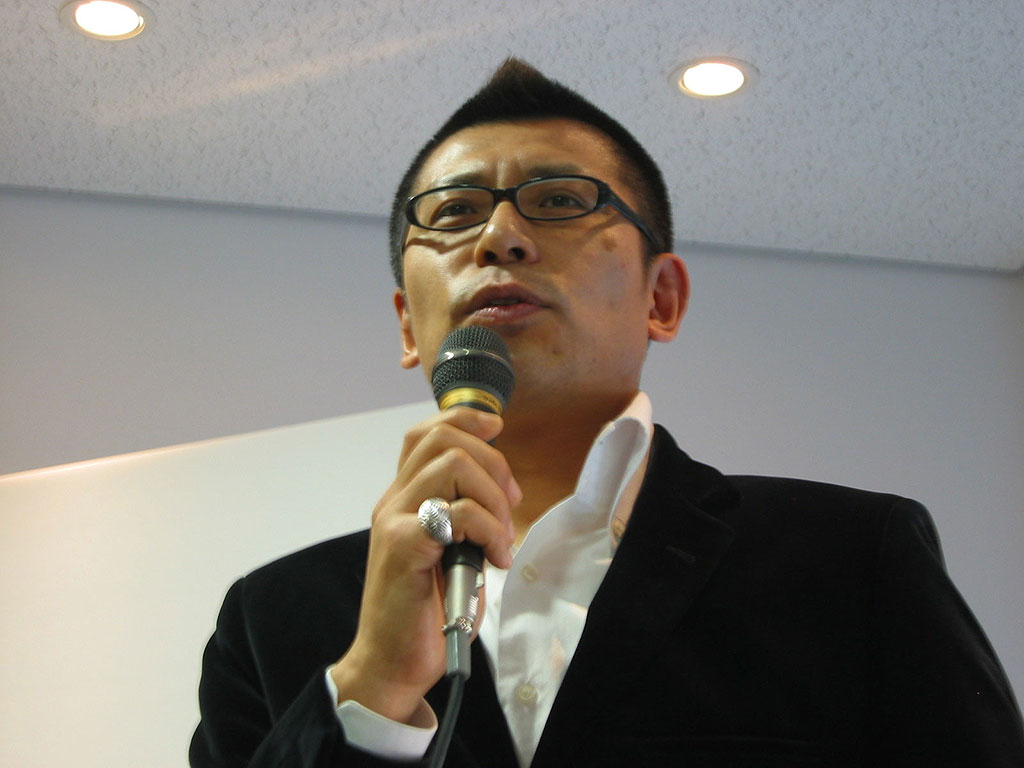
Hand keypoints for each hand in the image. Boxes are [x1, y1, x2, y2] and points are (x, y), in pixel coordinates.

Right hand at [330, 407, 519, 723]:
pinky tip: (494, 558)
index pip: (425, 431)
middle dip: (492, 463)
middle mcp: (394, 501)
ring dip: (493, 499)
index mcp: (404, 498)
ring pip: (453, 465)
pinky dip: (487, 529)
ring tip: (501, 539)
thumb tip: (501, 487)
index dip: (465, 418)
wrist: (392, 662)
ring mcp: (394, 521)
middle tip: (509, 506)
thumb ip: (462, 514)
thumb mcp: (449, 550)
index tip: (497, 428)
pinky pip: (456, 513)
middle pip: (443, 438)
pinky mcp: (403, 547)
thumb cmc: (426, 610)